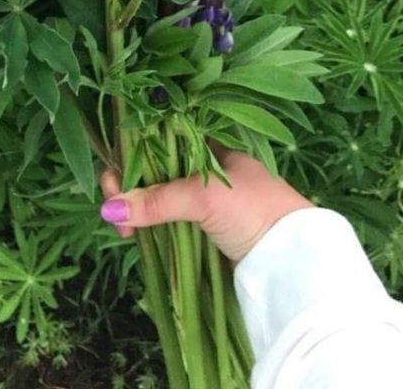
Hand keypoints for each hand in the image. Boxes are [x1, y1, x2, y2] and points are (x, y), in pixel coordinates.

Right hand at [100, 147, 313, 263]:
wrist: (294, 259)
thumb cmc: (255, 210)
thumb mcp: (205, 197)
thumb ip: (158, 200)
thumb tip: (108, 208)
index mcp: (212, 149)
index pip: (162, 142)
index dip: (134, 155)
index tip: (113, 176)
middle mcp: (208, 172)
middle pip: (157, 173)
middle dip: (130, 188)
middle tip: (112, 209)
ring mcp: (208, 204)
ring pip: (162, 201)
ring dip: (138, 212)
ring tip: (124, 230)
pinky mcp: (208, 234)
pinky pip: (171, 225)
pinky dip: (152, 229)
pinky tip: (138, 235)